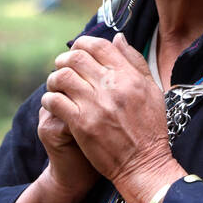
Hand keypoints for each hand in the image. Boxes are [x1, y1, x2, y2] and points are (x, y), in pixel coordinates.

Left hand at [40, 32, 171, 190]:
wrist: (144, 164)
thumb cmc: (150, 129)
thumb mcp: (152, 91)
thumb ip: (135, 62)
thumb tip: (118, 38)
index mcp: (130, 77)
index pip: (100, 46)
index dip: (84, 43)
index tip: (78, 49)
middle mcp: (112, 87)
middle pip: (77, 57)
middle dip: (65, 58)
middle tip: (62, 66)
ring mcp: (95, 105)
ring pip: (62, 77)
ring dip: (54, 78)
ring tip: (56, 85)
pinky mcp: (81, 124)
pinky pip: (55, 101)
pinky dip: (49, 98)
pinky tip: (53, 103)